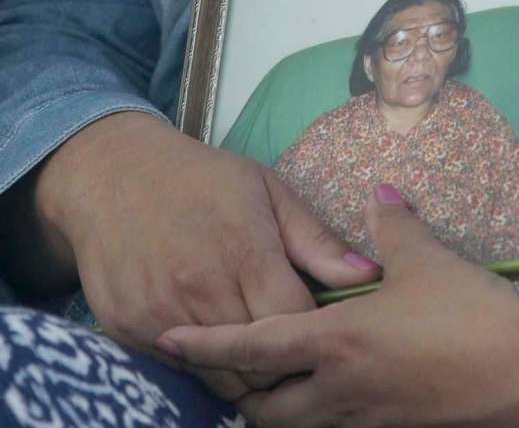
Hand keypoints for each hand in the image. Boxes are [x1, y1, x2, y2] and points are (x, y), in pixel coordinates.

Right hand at [35, 113, 378, 402]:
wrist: (114, 174)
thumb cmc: (203, 179)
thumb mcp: (267, 190)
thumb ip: (316, 240)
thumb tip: (369, 275)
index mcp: (245, 252)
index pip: (296, 326)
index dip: (317, 334)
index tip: (326, 328)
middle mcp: (201, 290)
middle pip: (261, 364)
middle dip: (286, 363)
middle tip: (298, 348)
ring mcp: (161, 316)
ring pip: (222, 380)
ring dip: (247, 373)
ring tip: (262, 349)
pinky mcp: (129, 332)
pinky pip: (180, 373)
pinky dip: (204, 367)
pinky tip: (219, 341)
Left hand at [158, 184, 518, 427]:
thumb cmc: (471, 315)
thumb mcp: (428, 259)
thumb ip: (392, 227)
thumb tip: (377, 196)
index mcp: (337, 343)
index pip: (253, 347)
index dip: (207, 344)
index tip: (168, 338)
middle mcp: (338, 391)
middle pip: (263, 408)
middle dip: (242, 392)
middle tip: (236, 363)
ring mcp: (365, 421)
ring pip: (298, 427)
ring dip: (281, 407)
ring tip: (280, 379)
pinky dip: (323, 415)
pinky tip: (338, 391)